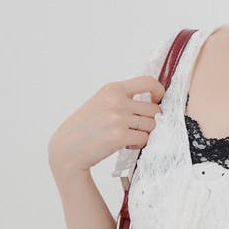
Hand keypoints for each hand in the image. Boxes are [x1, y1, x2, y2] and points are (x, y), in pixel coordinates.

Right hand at [47, 75, 167, 178]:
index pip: (148, 82)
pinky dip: (139, 144)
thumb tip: (154, 101)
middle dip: (150, 121)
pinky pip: (144, 139)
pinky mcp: (120, 136)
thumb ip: (124, 98)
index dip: (159, 92)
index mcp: (113, 89)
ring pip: (152, 125)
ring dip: (145, 133)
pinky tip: (128, 145)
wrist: (69, 147)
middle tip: (137, 128)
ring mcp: (119, 118)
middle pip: (154, 109)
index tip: (157, 101)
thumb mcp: (102, 101)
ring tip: (131, 137)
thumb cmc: (87, 126)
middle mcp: (117, 101)